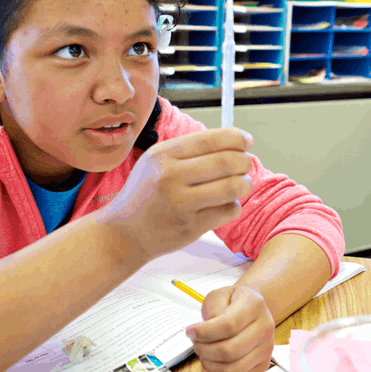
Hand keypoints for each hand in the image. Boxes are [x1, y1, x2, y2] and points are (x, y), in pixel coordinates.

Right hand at [101, 128, 253, 262]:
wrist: (124, 233)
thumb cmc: (146, 193)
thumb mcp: (155, 162)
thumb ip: (188, 150)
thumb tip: (233, 141)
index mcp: (163, 155)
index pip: (210, 139)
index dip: (236, 138)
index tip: (246, 141)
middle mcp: (171, 177)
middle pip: (226, 162)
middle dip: (244, 161)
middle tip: (245, 164)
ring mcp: (181, 203)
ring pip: (232, 187)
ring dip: (244, 183)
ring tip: (242, 183)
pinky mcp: (191, 226)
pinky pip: (228, 211)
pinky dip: (234, 206)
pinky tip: (226, 204)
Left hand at [186, 285, 275, 371]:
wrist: (251, 309)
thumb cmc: (232, 302)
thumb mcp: (220, 295)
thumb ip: (213, 308)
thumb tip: (208, 331)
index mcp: (255, 305)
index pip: (229, 325)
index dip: (205, 332)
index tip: (190, 331)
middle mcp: (265, 327)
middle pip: (230, 350)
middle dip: (205, 350)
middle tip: (195, 343)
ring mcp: (267, 348)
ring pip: (233, 368)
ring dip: (210, 365)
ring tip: (203, 353)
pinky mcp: (263, 364)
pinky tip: (212, 364)